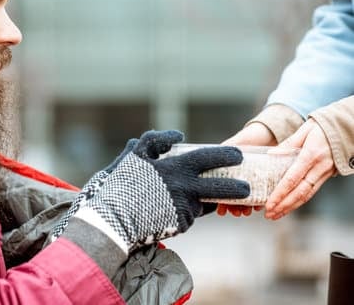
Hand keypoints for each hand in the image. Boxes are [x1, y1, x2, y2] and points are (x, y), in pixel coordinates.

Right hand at [68, 130, 249, 251]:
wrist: (115, 219)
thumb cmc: (123, 183)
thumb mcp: (136, 154)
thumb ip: (156, 140)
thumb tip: (178, 137)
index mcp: (177, 169)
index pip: (209, 159)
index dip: (225, 155)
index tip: (238, 154)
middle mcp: (186, 190)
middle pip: (219, 188)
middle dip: (236, 188)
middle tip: (246, 188)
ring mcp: (184, 209)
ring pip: (204, 203)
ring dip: (208, 200)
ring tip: (208, 198)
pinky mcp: (180, 225)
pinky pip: (190, 215)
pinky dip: (188, 210)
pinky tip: (176, 208)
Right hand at [217, 122, 275, 216]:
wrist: (271, 132)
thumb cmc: (249, 136)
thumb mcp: (235, 143)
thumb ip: (224, 150)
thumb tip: (213, 157)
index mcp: (229, 170)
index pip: (221, 186)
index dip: (220, 199)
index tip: (221, 209)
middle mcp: (240, 176)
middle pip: (234, 195)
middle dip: (234, 206)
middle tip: (235, 212)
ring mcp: (253, 179)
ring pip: (248, 197)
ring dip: (246, 206)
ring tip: (247, 211)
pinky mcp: (267, 180)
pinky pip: (264, 193)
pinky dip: (261, 200)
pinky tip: (259, 205)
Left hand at [265, 119, 335, 219]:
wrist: (348, 128)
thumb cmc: (323, 126)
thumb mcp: (304, 130)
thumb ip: (288, 144)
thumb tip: (270, 154)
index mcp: (311, 155)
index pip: (293, 178)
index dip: (280, 193)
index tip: (269, 203)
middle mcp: (319, 167)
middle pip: (300, 192)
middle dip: (284, 205)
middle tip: (269, 214)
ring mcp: (325, 173)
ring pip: (307, 195)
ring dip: (290, 207)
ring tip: (276, 215)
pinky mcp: (327, 175)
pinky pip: (312, 191)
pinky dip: (299, 201)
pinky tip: (288, 206)